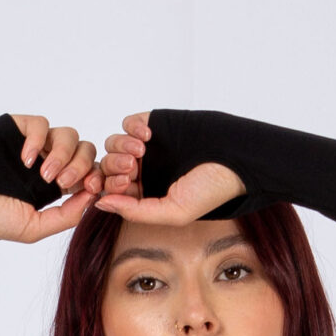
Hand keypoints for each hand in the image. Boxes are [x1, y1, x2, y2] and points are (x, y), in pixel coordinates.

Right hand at [0, 115, 104, 241]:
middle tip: (63, 182)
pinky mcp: (18, 128)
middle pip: (84, 149)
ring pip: (67, 134)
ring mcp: (35, 144)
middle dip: (81, 164)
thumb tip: (92, 196)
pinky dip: (38, 139)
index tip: (91, 187)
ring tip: (44, 175)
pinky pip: (41, 124)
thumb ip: (66, 215)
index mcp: (58, 186)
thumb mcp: (35, 227)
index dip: (96, 176)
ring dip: (62, 154)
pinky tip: (26, 160)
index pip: (89, 172)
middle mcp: (50, 162)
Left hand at [96, 112, 243, 222]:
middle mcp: (142, 171)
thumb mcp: (173, 212)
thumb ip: (135, 212)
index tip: (125, 185)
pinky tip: (148, 136)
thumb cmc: (210, 190)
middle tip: (132, 169)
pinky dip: (131, 128)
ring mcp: (146, 147)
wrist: (234, 158)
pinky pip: (128, 123)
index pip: (111, 190)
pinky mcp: (152, 123)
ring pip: (114, 144)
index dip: (109, 186)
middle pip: (108, 166)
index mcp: (144, 194)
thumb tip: (101, 204)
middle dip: (114, 167)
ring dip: (121, 147)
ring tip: (142, 151)